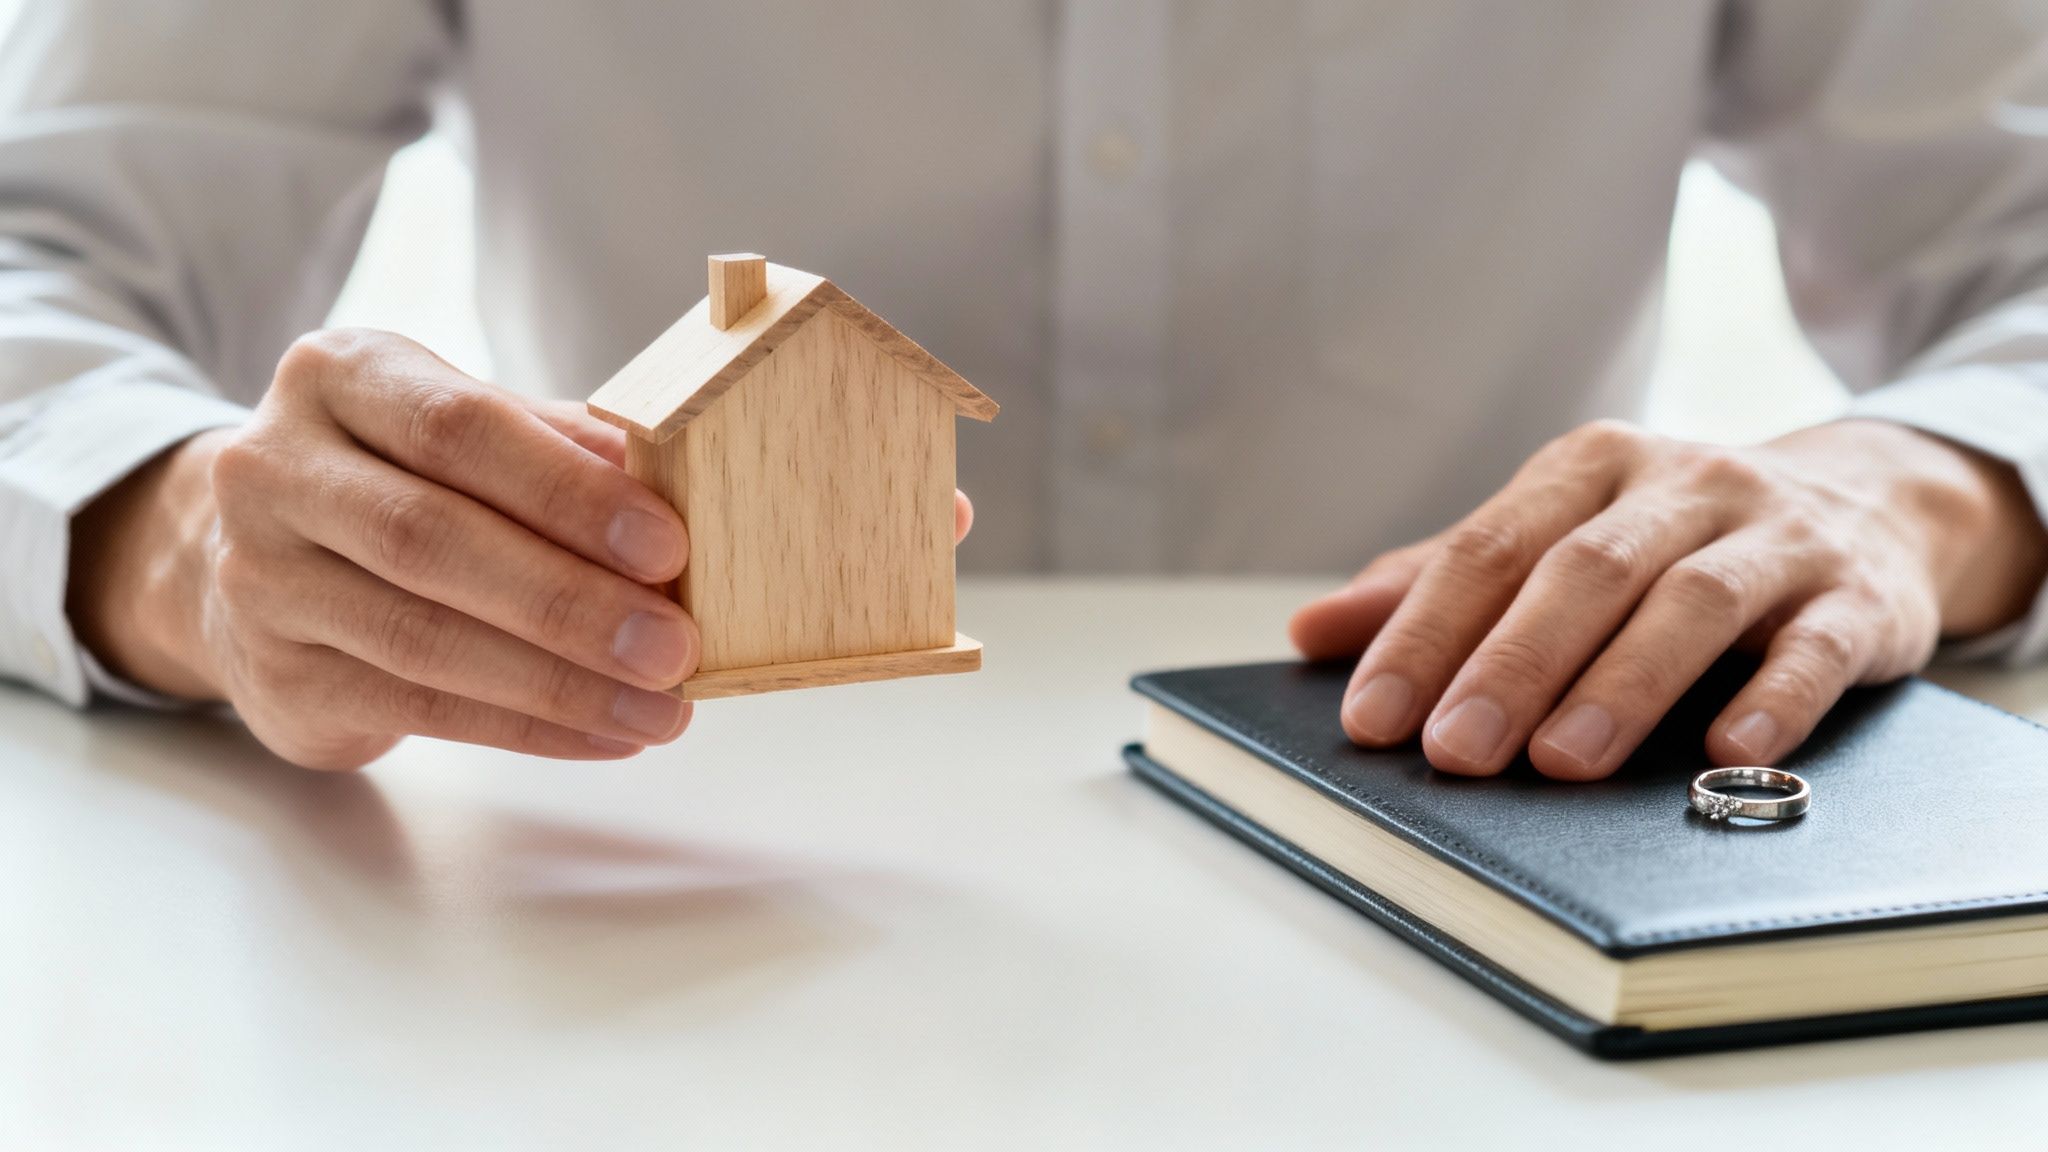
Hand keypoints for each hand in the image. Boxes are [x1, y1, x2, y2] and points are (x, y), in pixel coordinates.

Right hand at [69, 329, 982, 771]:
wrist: (244, 552)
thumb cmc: (398, 478)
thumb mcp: (465, 429)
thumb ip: (560, 446)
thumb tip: (674, 477)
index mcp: (341, 377)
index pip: (462, 428)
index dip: (569, 492)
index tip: (670, 544)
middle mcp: (276, 470)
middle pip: (435, 541)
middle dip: (571, 602)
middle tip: (678, 645)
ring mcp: (260, 580)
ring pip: (426, 640)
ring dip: (561, 683)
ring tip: (664, 707)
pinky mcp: (276, 676)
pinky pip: (420, 709)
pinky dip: (528, 727)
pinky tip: (608, 734)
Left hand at [1289, 419, 2047, 779]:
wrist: (1867, 508)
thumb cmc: (1669, 541)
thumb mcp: (1554, 539)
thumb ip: (1438, 584)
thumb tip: (1310, 634)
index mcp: (1589, 467)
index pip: (1488, 550)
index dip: (1424, 634)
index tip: (1372, 718)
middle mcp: (1682, 486)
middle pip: (1581, 572)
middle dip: (1510, 665)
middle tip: (1455, 752)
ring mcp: (1776, 537)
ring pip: (1690, 604)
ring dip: (1621, 685)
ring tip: (1563, 761)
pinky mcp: (1858, 597)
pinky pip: (1815, 645)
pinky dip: (1773, 697)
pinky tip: (1726, 752)